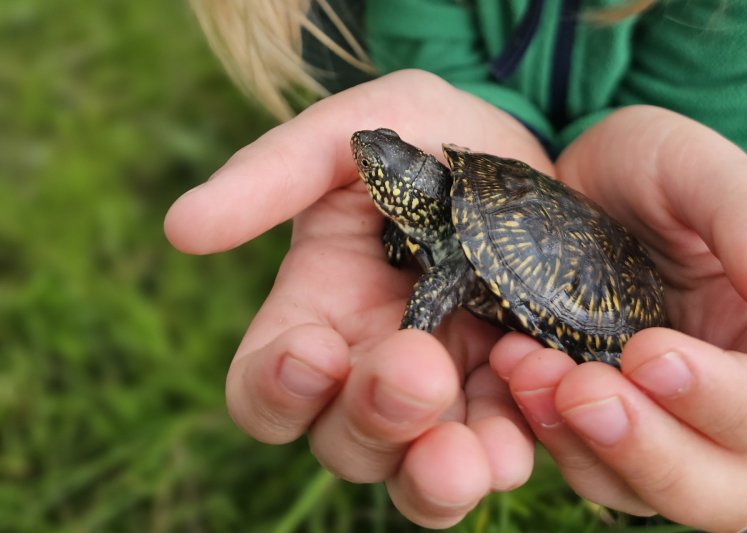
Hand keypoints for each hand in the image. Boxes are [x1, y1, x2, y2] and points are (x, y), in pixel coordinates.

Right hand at [164, 70, 550, 527]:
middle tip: (420, 368)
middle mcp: (370, 366)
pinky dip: (508, 454)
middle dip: (374, 420)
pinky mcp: (509, 392)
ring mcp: (444, 388)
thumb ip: (271, 174)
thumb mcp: (348, 134)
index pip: (265, 388)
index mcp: (317, 311)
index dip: (276, 389)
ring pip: (417, 474)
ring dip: (438, 476)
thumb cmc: (422, 136)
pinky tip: (535, 417)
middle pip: (343, 443)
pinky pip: (499, 453)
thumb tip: (180, 228)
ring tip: (472, 454)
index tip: (316, 350)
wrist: (522, 150)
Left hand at [491, 106, 746, 532]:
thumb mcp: (690, 167)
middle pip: (720, 489)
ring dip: (581, 445)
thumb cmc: (641, 172)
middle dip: (650, 451)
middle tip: (581, 390)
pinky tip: (508, 370)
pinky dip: (539, 431)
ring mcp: (647, 420)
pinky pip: (573, 463)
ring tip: (526, 370)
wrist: (563, 187)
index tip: (649, 352)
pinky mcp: (583, 422)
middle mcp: (717, 402)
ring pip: (637, 491)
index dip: (725, 401)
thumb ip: (746, 216)